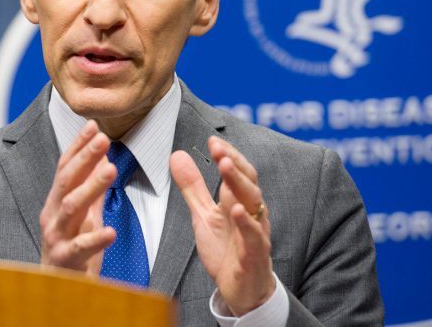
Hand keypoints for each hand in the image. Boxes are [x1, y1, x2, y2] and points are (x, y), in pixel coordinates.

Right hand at [39, 120, 116, 275]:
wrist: (59, 289)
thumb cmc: (73, 250)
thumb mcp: (84, 215)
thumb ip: (93, 190)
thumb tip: (104, 159)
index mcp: (56, 201)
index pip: (66, 168)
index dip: (78, 146)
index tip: (93, 126)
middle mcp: (53, 214)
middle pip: (67, 181)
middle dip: (84, 157)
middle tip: (103, 138)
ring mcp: (56, 236)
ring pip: (72, 207)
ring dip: (91, 186)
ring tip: (110, 170)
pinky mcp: (64, 259)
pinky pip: (80, 247)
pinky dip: (95, 238)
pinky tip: (111, 231)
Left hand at [169, 136, 274, 315]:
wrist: (241, 289)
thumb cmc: (226, 250)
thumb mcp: (204, 215)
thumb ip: (193, 187)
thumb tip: (177, 154)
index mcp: (237, 201)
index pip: (238, 172)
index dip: (227, 155)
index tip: (212, 141)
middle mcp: (250, 212)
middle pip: (247, 182)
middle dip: (233, 163)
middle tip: (218, 149)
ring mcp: (254, 233)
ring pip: (253, 203)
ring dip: (239, 183)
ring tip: (225, 167)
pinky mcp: (254, 255)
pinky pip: (254, 236)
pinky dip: (246, 222)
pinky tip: (235, 210)